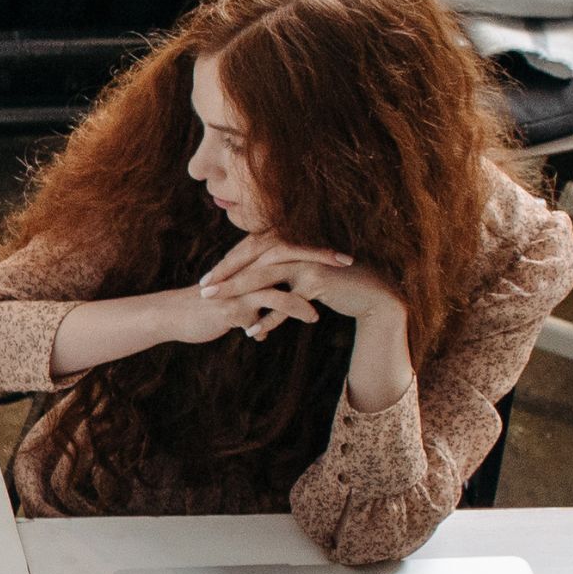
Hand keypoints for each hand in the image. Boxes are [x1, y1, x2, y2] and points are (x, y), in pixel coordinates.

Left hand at [203, 234, 406, 340]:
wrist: (370, 294)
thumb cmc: (332, 285)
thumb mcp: (300, 275)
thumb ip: (277, 271)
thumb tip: (247, 276)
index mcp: (290, 243)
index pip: (250, 250)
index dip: (226, 264)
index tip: (205, 281)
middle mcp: (296, 247)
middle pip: (252, 258)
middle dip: (225, 275)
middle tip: (202, 291)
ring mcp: (306, 262)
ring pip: (265, 275)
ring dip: (238, 290)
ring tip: (217, 304)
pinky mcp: (317, 281)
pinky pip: (287, 301)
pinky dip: (269, 317)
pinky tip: (252, 330)